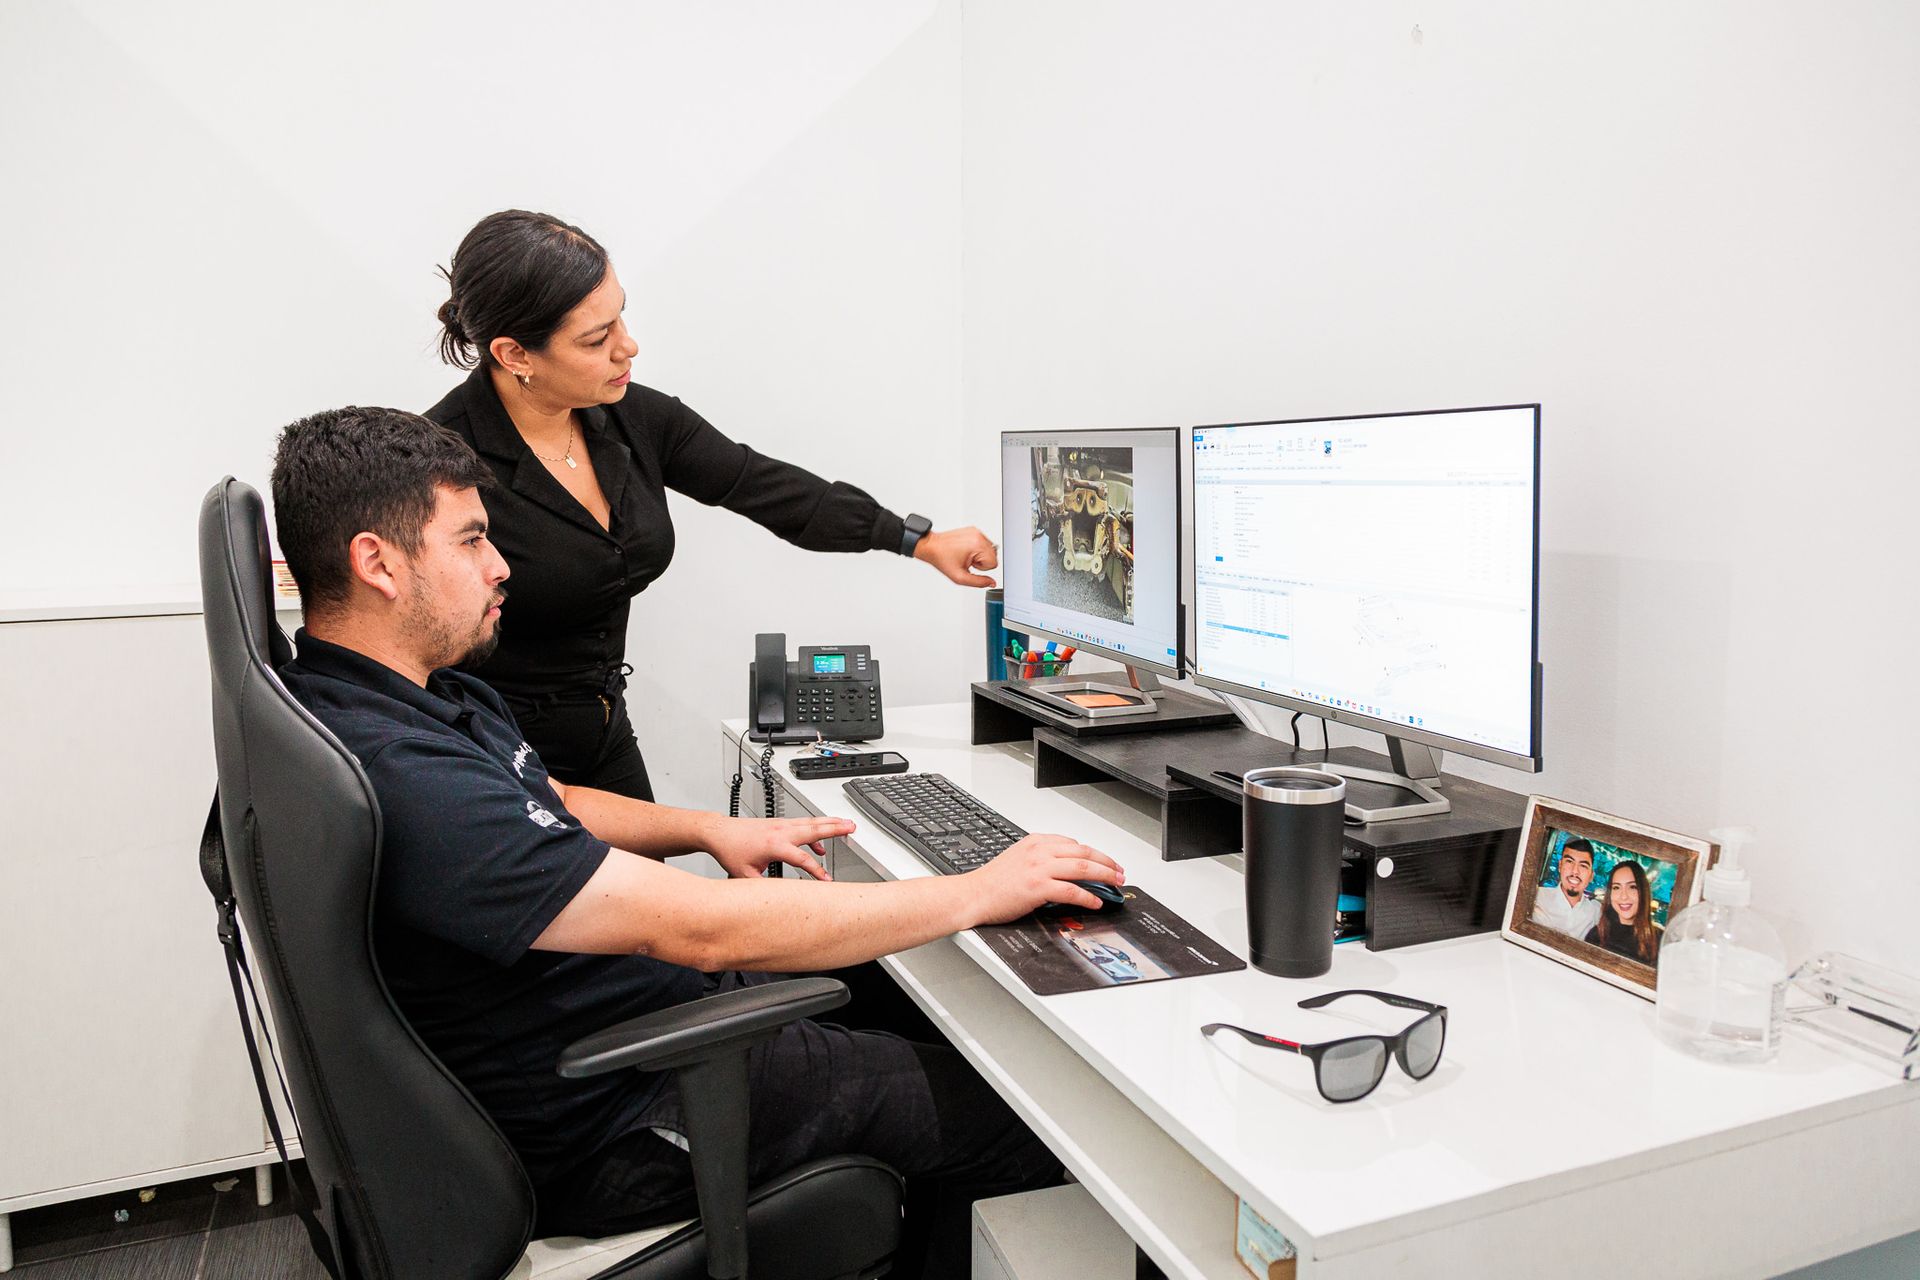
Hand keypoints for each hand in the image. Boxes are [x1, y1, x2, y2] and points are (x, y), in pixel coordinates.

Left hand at [702, 814, 851, 880]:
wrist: (719, 832)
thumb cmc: (730, 850)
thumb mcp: (745, 875)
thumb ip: (764, 887)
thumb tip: (777, 897)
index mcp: (774, 846)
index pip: (802, 859)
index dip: (816, 871)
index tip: (826, 880)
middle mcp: (780, 832)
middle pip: (814, 829)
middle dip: (835, 828)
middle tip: (852, 828)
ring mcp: (781, 825)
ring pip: (810, 822)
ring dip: (829, 822)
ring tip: (846, 823)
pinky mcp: (779, 823)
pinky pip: (802, 823)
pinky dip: (815, 828)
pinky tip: (820, 839)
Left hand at [913, 526, 998, 586]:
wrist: (932, 547)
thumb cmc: (942, 558)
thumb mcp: (960, 577)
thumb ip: (979, 582)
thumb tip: (992, 583)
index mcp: (977, 545)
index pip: (994, 562)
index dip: (982, 568)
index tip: (971, 564)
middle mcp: (978, 536)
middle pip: (993, 555)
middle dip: (982, 561)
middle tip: (968, 561)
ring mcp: (976, 531)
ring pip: (990, 549)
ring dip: (980, 555)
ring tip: (966, 555)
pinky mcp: (974, 530)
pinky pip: (983, 543)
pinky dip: (977, 549)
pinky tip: (966, 550)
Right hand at [964, 834, 1123, 924]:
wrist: (973, 895)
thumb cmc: (993, 882)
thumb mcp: (1019, 858)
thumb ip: (1043, 858)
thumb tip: (1067, 867)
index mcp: (1036, 842)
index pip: (1074, 844)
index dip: (1095, 854)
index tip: (1105, 862)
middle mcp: (1040, 851)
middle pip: (1083, 852)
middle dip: (1106, 862)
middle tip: (1119, 872)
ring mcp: (1039, 868)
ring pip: (1082, 868)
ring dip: (1104, 876)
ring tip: (1115, 884)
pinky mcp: (1038, 888)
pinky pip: (1071, 891)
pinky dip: (1088, 896)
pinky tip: (1096, 902)